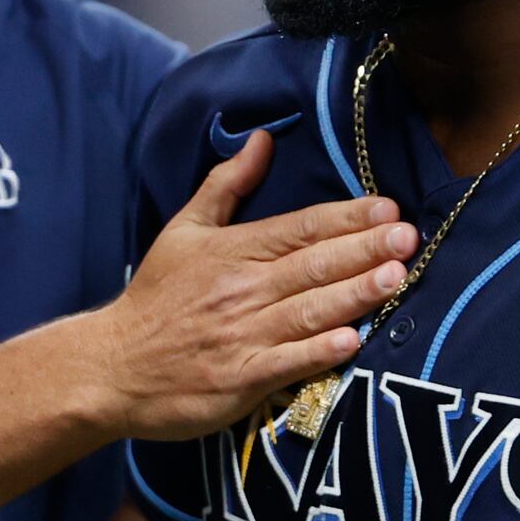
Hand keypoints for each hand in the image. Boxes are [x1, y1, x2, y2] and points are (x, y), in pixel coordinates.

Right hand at [87, 131, 412, 439]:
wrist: (112, 367)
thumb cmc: (156, 299)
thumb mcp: (184, 230)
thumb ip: (226, 185)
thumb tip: (262, 139)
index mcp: (232, 251)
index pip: (298, 228)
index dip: (345, 218)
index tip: (388, 209)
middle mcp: (241, 290)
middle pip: (311, 266)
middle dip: (363, 250)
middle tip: (407, 238)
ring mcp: (241, 337)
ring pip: (307, 311)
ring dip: (354, 294)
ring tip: (396, 278)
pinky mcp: (239, 381)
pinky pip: (287, 364)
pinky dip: (319, 352)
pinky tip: (353, 341)